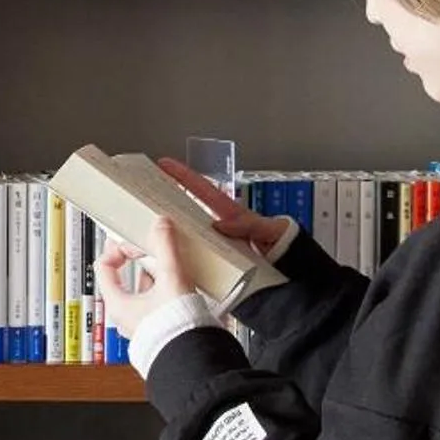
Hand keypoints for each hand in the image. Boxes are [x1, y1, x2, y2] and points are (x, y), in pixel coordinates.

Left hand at [95, 213, 194, 342]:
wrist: (194, 360)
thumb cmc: (175, 327)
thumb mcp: (171, 278)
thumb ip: (166, 248)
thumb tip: (160, 225)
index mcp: (118, 304)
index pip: (103, 266)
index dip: (116, 249)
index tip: (132, 241)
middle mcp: (126, 317)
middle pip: (126, 278)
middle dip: (143, 261)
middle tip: (156, 250)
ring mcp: (142, 325)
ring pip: (144, 291)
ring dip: (158, 276)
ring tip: (173, 266)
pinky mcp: (159, 330)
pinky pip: (158, 304)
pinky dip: (167, 291)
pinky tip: (183, 286)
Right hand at [156, 157, 290, 255]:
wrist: (293, 274)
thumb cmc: (286, 247)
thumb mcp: (273, 231)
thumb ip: (252, 225)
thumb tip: (222, 223)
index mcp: (233, 216)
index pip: (204, 191)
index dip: (185, 176)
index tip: (166, 164)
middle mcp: (221, 228)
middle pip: (188, 208)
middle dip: (167, 198)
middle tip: (146, 192)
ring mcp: (217, 244)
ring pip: (187, 232)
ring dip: (169, 228)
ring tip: (148, 224)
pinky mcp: (216, 262)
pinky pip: (192, 254)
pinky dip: (179, 254)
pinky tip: (168, 257)